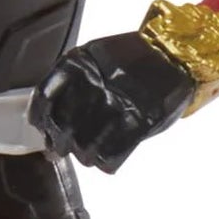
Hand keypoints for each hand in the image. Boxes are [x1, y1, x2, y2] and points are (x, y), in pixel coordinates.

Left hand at [30, 31, 196, 172]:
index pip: (44, 100)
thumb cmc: (136, 58)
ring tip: (88, 154)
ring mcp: (115, 107)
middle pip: (61, 129)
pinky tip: (106, 160)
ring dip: (83, 155)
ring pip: (83, 149)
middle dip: (59, 143)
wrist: (178, 54)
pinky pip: (110, 156)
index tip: (40, 128)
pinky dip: (106, 163)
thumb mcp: (95, 57)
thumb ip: (72, 82)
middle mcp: (92, 87)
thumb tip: (50, 113)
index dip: (40, 119)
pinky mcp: (137, 125)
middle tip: (61, 149)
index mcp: (78, 66)